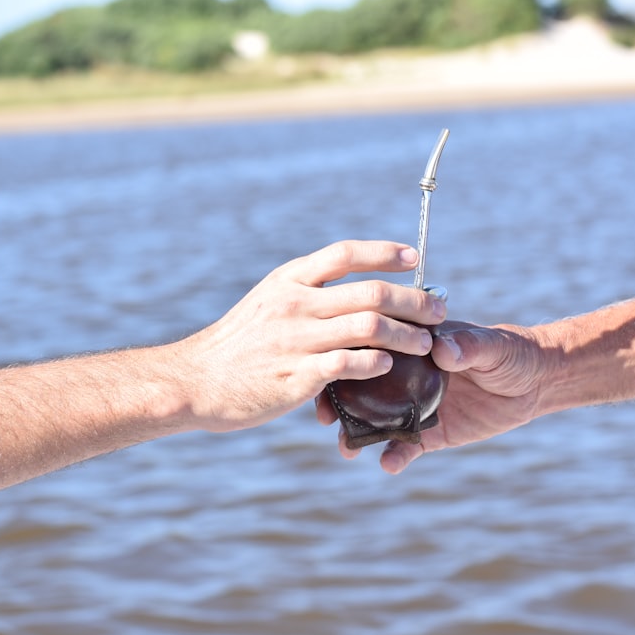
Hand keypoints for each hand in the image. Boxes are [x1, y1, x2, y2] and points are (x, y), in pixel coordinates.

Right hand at [173, 241, 446, 431]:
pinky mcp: (298, 376)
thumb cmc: (239, 345)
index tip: (415, 258)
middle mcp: (296, 303)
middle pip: (371, 292)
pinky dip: (377, 364)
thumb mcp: (267, 302)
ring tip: (425, 344)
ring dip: (406, 334)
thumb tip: (350, 285)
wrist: (196, 381)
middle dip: (414, 300)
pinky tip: (389, 367)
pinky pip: (350, 365)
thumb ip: (306, 292)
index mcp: (290, 280)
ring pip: (370, 327)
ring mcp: (297, 339)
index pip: (345, 254)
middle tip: (438, 309)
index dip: (385, 253)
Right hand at [318, 321, 550, 472]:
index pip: (373, 348)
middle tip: (324, 418)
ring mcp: (416, 405)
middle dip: (339, 402)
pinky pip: (407, 447)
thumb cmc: (510, 352)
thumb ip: (467, 347)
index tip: (329, 369)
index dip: (348, 357)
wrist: (534, 383)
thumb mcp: (492, 346)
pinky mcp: (432, 433)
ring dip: (358, 435)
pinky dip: (396, 457)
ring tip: (346, 448)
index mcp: (414, 346)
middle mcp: (407, 376)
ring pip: (378, 421)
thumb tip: (442, 350)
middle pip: (363, 388)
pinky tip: (388, 465)